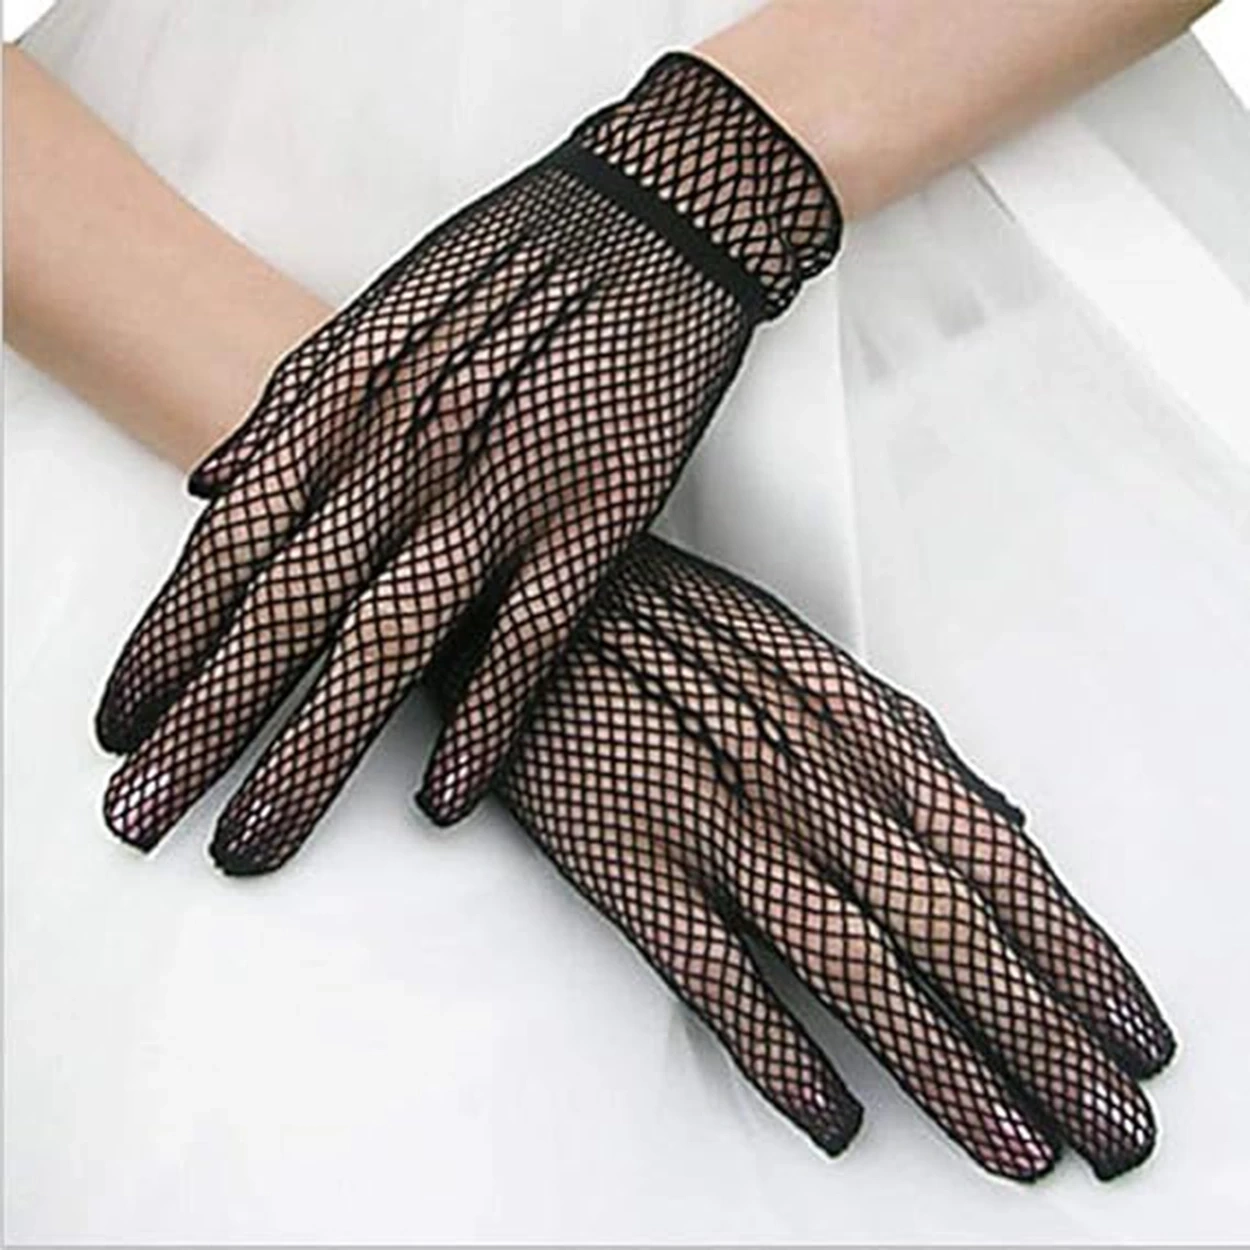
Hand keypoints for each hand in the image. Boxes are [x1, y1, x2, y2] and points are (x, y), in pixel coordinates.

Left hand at [97, 52, 840, 850]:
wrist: (656, 216)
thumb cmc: (510, 265)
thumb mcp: (374, 313)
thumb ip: (285, 410)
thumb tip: (201, 489)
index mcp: (342, 405)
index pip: (227, 549)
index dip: (166, 644)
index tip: (118, 726)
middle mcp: (404, 457)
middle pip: (282, 617)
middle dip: (203, 727)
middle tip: (139, 821)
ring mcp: (503, 491)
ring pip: (388, 645)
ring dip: (312, 753)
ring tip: (251, 843)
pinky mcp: (600, 517)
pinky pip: (530, 639)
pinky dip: (485, 723)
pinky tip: (439, 803)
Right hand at [423, 536, 1174, 1180]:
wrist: (540, 602)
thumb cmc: (682, 627)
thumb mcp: (817, 662)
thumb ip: (914, 746)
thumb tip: (1009, 819)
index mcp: (860, 732)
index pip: (997, 862)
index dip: (1076, 957)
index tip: (1132, 1033)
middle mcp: (809, 784)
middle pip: (948, 930)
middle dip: (1042, 1039)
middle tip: (1106, 1130)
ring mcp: (720, 825)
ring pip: (854, 966)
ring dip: (942, 1067)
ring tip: (1011, 1146)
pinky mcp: (630, 863)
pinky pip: (716, 975)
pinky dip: (778, 1053)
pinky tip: (830, 1114)